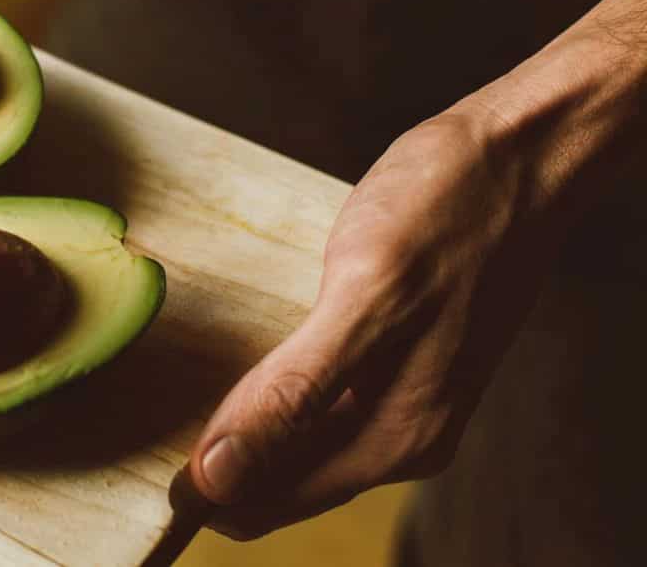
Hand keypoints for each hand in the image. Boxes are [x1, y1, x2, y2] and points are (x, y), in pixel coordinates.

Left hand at [177, 100, 558, 538]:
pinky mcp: (394, 357)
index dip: (202, 490)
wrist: (520, 157)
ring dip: (240, 431)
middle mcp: (401, 433)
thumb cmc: (448, 214)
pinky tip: (234, 367)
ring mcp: (401, 396)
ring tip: (168, 397)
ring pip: (295, 442)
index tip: (140, 460)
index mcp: (394, 437)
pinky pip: (314, 401)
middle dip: (215, 463)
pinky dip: (270, 395)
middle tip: (139, 424)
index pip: (268, 501)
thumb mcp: (364, 299)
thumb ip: (295, 393)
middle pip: (279, 479)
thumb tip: (222, 474)